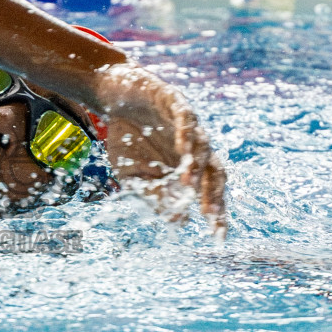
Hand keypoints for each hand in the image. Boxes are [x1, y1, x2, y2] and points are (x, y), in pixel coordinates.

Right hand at [88, 61, 225, 229]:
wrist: (112, 96)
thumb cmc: (127, 136)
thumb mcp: (134, 174)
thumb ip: (155, 195)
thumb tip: (178, 221)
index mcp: (189, 165)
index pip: (210, 191)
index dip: (217, 212)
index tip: (218, 236)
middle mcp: (196, 145)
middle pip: (216, 171)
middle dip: (214, 194)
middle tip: (210, 215)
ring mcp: (188, 123)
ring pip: (203, 145)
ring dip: (196, 166)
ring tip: (187, 185)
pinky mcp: (175, 100)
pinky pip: (186, 118)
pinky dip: (186, 134)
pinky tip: (183, 149)